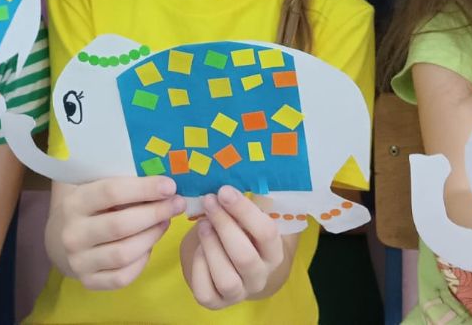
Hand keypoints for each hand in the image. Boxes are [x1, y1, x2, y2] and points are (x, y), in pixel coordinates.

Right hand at [58, 176, 184, 289]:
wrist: (60, 238)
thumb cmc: (88, 206)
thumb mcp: (95, 186)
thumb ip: (122, 181)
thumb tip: (164, 181)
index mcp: (74, 202)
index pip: (111, 192)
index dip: (144, 189)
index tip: (170, 186)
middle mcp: (73, 234)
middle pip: (120, 225)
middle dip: (155, 213)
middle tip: (177, 204)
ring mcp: (79, 261)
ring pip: (124, 253)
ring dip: (152, 236)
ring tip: (165, 222)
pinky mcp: (88, 282)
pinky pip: (123, 277)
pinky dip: (142, 261)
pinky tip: (149, 245)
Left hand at [183, 187, 285, 309]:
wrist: (231, 263)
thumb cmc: (241, 231)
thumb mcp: (248, 217)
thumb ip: (244, 201)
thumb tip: (233, 168)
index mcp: (274, 252)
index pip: (267, 233)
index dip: (244, 211)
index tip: (224, 190)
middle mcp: (260, 276)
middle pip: (245, 257)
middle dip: (224, 226)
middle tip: (209, 201)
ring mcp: (239, 292)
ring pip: (227, 278)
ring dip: (211, 247)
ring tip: (202, 223)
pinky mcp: (216, 301)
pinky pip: (205, 290)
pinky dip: (198, 267)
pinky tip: (197, 247)